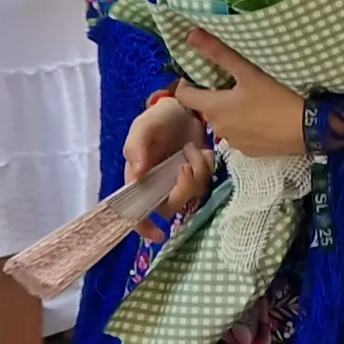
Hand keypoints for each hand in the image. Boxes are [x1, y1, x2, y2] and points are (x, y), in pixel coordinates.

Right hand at [123, 96, 215, 215]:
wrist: (183, 108)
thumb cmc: (157, 119)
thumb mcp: (143, 127)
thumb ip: (136, 148)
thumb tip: (137, 174)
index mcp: (138, 179)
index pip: (137, 211)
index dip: (145, 226)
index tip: (158, 235)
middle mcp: (158, 185)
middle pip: (170, 206)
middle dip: (182, 188)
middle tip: (186, 164)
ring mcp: (180, 181)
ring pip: (192, 194)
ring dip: (196, 172)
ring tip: (191, 149)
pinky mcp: (199, 173)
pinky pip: (207, 180)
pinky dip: (207, 165)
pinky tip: (202, 150)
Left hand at [168, 28, 307, 157]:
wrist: (310, 129)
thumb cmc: (278, 97)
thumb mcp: (249, 72)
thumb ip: (219, 53)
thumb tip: (191, 35)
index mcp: (214, 107)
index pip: (183, 96)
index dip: (187, 83)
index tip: (201, 74)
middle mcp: (218, 128)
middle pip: (207, 108)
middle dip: (215, 96)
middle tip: (236, 84)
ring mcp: (234, 143)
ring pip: (224, 123)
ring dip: (231, 112)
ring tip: (253, 101)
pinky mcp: (250, 152)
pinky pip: (240, 136)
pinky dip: (245, 127)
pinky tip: (263, 119)